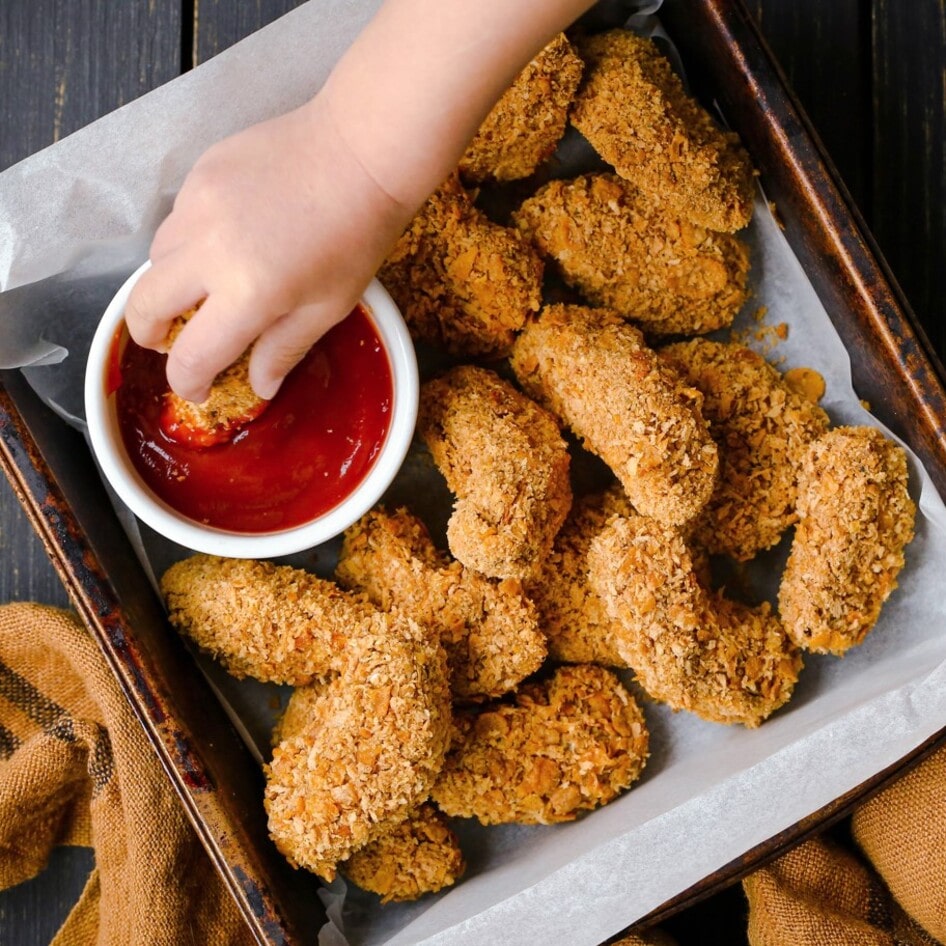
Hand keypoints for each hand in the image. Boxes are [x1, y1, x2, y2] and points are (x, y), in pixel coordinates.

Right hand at [124, 94, 409, 401]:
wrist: (360, 151)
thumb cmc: (356, 236)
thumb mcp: (328, 306)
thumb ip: (283, 349)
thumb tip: (258, 387)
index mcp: (247, 294)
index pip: (191, 356)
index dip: (189, 382)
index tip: (199, 389)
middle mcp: (208, 251)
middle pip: (143, 305)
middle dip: (149, 334)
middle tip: (170, 343)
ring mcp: (197, 205)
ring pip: (155, 258)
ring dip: (169, 284)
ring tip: (203, 289)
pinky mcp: (199, 173)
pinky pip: (175, 218)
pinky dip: (188, 240)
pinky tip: (225, 239)